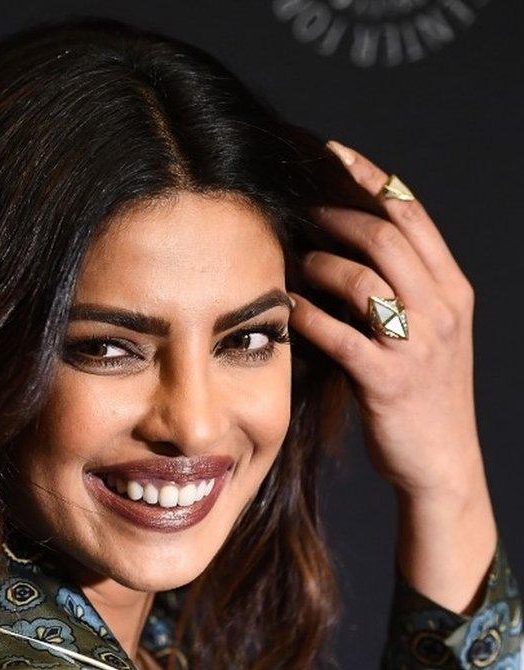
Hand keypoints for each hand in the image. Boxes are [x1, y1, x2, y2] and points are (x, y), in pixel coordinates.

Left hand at [288, 139, 496, 613]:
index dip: (372, 179)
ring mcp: (418, 346)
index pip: (413, 216)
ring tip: (292, 261)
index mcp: (452, 290)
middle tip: (299, 206)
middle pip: (387, 236)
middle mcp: (441, 309)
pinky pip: (340, 334)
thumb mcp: (427, 332)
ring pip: (365, 279)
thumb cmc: (421, 393)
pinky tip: (283, 304)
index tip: (336, 153)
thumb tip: (341, 243)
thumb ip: (399, 287)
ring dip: (319, 263)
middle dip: (337, 212)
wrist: (441, 463)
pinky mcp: (389, 380)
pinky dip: (306, 314)